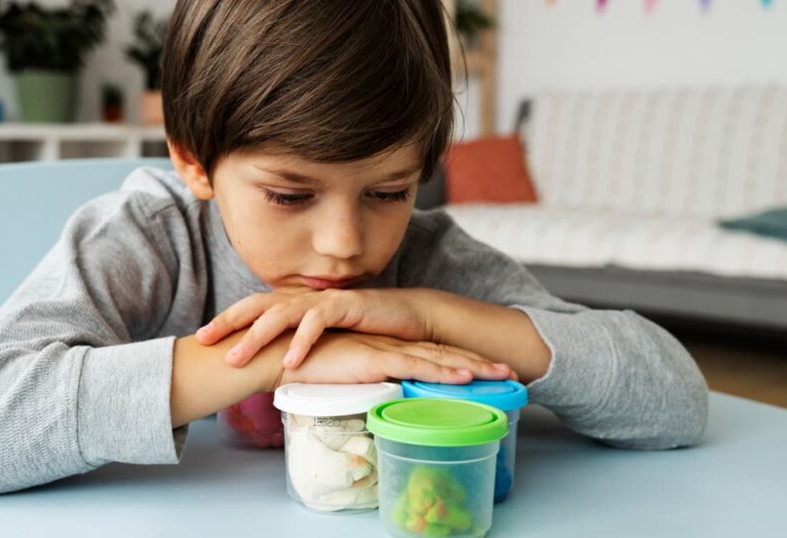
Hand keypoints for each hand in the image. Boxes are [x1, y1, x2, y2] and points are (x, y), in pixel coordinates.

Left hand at [196, 288, 434, 367]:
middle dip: (229, 322)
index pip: (253, 308)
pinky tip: (290, 362)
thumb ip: (298, 343)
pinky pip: (318, 322)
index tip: (201, 338)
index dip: (227, 319)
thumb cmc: (364, 331)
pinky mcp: (346, 306)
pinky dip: (302, 341)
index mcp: (296, 304)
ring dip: (257, 336)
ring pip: (282, 314)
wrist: (407, 317)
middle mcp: (305, 298)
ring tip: (238, 358)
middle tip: (204, 340)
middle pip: (258, 305)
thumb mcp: (324, 339)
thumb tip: (270, 364)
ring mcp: (324, 300)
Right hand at [270, 331, 514, 389]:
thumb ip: (358, 380)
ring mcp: (384, 350)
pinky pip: (416, 366)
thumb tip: (373, 397)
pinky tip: (465, 377)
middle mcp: (389, 345)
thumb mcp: (339, 374)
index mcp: (382, 347)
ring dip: (472, 367)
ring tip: (502, 375)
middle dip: (478, 363)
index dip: (458, 361)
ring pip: (437, 359)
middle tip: (510, 371)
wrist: (277, 355)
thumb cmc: (301, 366)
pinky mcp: (374, 358)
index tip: (485, 370)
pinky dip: (442, 371)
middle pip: (442, 353)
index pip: (428, 354)